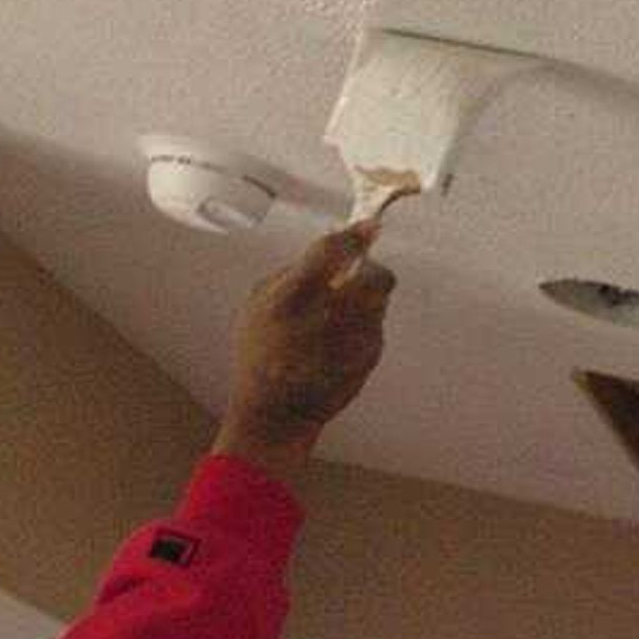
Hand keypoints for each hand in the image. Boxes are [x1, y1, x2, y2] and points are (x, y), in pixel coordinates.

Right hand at [211, 221, 397, 485]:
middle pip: (375, 275)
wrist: (275, 411)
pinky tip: (338, 344)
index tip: (369, 228)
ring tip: (336, 319)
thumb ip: (295, 270)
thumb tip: (332, 246)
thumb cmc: (261, 356)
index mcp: (291, 297)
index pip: (333, 251)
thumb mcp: (259, 303)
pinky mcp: (369, 357)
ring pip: (379, 301)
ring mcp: (353, 339)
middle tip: (355, 275)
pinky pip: (376, 328)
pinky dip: (363, 328)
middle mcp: (326, 316)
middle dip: (369, 271)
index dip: (354, 235)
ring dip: (365, 302)